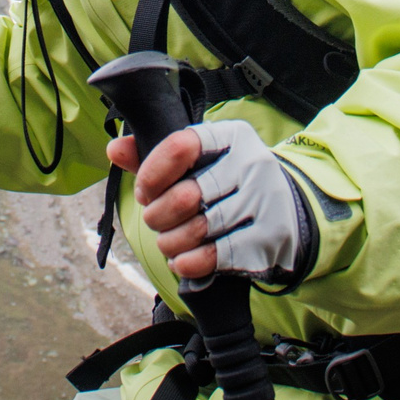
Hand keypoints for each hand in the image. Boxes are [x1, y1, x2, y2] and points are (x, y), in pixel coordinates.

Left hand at [109, 120, 314, 285]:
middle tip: (155, 222)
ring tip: (168, 243)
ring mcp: (264, 201)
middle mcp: (251, 164)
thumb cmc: (226, 183)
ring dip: (171, 243)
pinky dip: (189, 262)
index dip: (152, 174)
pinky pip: (216, 256)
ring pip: (198, 229)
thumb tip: (115, 149)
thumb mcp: (198, 161)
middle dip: (157, 216)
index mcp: (230, 136)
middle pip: (185, 195)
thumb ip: (155, 156)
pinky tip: (182, 261)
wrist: (284, 211)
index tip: (145, 192)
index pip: (179, 146)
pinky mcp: (268, 238)